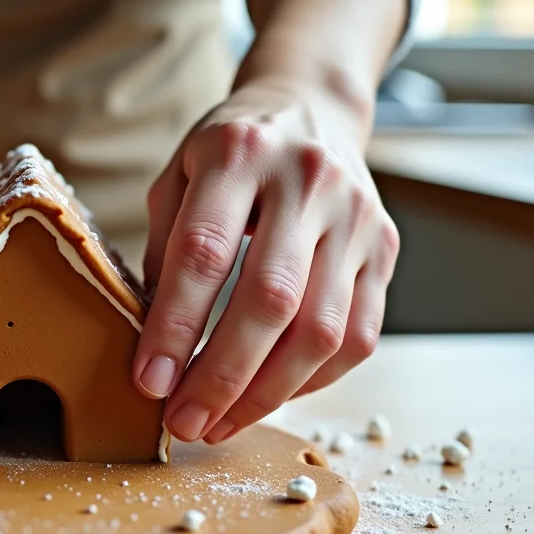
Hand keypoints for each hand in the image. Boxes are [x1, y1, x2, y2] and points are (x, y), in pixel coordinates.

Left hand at [134, 78, 398, 443]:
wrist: (309, 109)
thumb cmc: (228, 154)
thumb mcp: (177, 175)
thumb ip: (163, 250)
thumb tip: (153, 347)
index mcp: (239, 154)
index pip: (204, 252)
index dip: (175, 326)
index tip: (149, 383)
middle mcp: (307, 181)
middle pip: (270, 299)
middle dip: (222, 376)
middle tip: (183, 423)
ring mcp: (356, 217)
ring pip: (321, 329)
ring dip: (267, 393)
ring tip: (219, 424)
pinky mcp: (384, 249)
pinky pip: (357, 336)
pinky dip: (311, 381)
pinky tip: (269, 397)